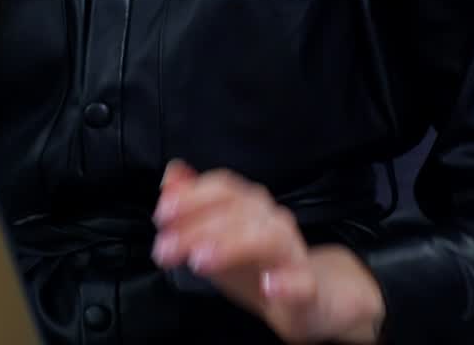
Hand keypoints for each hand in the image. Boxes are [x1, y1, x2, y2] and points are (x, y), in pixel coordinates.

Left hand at [152, 163, 385, 343]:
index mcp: (249, 204)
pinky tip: (269, 285)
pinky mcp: (308, 287)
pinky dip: (286, 281)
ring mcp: (292, 251)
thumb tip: (170, 176)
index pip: (221, 188)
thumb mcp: (216, 237)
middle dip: (196, 227)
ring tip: (201, 260)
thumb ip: (192, 206)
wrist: (312, 297)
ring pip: (267, 238)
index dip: (190, 197)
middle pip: (237, 211)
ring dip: (231, 245)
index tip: (162, 215)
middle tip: (167, 248)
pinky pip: (302, 280)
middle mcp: (272, 220)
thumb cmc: (256, 263)